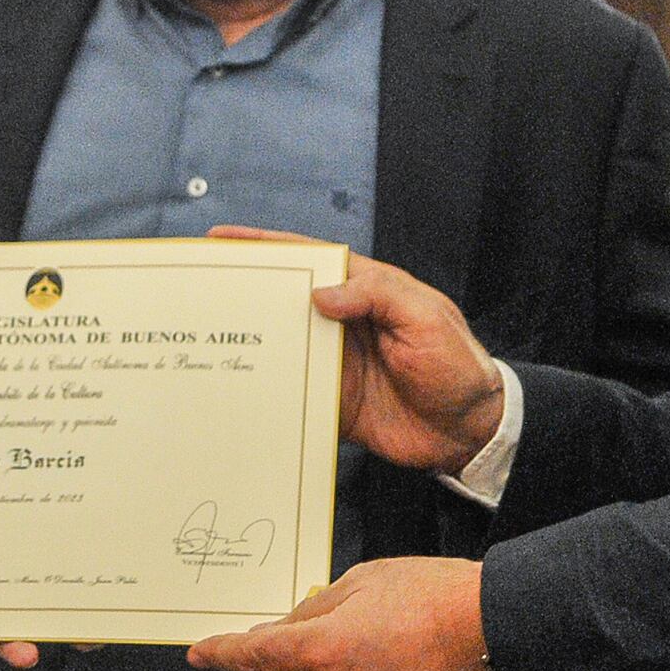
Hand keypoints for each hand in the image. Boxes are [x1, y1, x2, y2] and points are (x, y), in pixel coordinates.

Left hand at [186, 558, 498, 670]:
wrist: (500, 631)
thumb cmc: (437, 594)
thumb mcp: (367, 579)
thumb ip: (321, 604)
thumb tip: (296, 622)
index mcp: (325, 651)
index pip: (254, 657)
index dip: (221, 654)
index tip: (200, 652)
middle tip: (262, 648)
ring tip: (315, 649)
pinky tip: (357, 660)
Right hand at [212, 230, 504, 472]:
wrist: (471, 431)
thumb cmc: (458, 365)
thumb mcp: (425, 318)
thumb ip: (376, 297)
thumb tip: (319, 294)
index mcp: (367, 290)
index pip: (310, 258)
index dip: (267, 247)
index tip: (223, 239)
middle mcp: (345, 322)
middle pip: (286, 299)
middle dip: (244, 291)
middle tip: (198, 289)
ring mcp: (336, 362)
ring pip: (283, 344)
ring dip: (249, 341)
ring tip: (205, 338)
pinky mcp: (332, 400)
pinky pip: (292, 390)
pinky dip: (266, 389)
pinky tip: (237, 389)